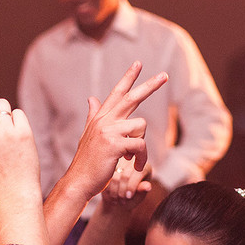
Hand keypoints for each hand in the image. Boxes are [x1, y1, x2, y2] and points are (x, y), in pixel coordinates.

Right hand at [61, 62, 167, 202]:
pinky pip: (140, 144)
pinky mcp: (114, 144)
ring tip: (134, 160)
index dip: (128, 77)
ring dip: (142, 146)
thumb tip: (92, 98)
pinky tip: (134, 166)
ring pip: (140, 126)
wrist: (79, 182)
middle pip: (131, 98)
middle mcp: (104, 121)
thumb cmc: (87, 162)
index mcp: (100, 118)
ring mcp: (108, 131)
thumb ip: (93, 115)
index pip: (116, 93)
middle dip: (149, 85)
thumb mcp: (89, 135)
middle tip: (165, 75)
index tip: (138, 63)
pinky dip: (141, 157)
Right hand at [101, 157, 152, 208]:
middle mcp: (133, 162)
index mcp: (145, 168)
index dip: (132, 186)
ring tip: (117, 200)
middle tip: (122, 201)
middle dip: (123, 191)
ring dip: (114, 192)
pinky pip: (106, 179)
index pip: (138, 173)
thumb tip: (148, 187)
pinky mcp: (109, 168)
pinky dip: (108, 190)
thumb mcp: (139, 196)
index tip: (128, 197)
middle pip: (125, 175)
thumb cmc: (132, 199)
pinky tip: (111, 196)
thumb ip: (142, 190)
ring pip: (114, 177)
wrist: (119, 201)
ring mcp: (120, 163)